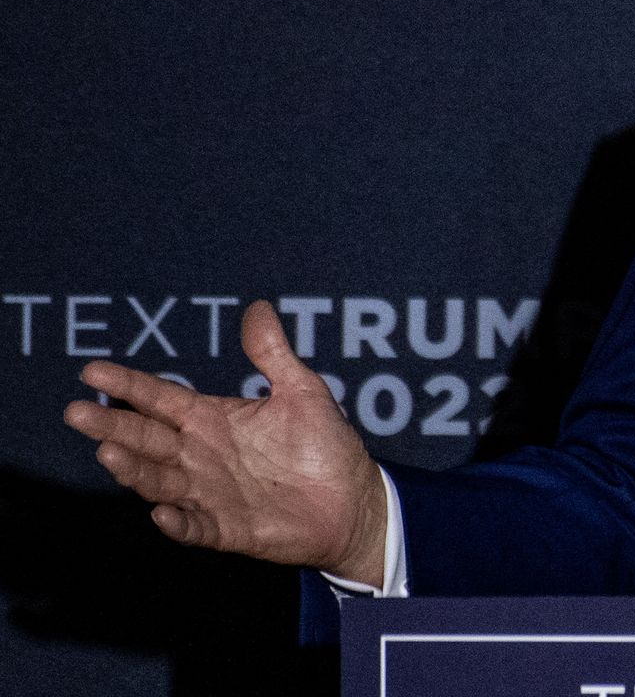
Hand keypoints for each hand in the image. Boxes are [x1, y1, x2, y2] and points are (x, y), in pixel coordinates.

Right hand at [62, 300, 389, 584]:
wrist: (355, 500)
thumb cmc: (325, 445)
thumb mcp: (303, 392)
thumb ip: (274, 355)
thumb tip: (259, 307)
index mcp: (213, 420)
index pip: (161, 399)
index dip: (128, 386)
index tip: (91, 371)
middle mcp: (201, 456)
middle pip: (147, 439)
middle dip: (112, 427)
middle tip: (77, 412)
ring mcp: (210, 495)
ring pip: (160, 481)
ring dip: (134, 471)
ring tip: (109, 454)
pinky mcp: (228, 529)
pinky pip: (196, 528)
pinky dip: (179, 523)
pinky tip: (162, 515)